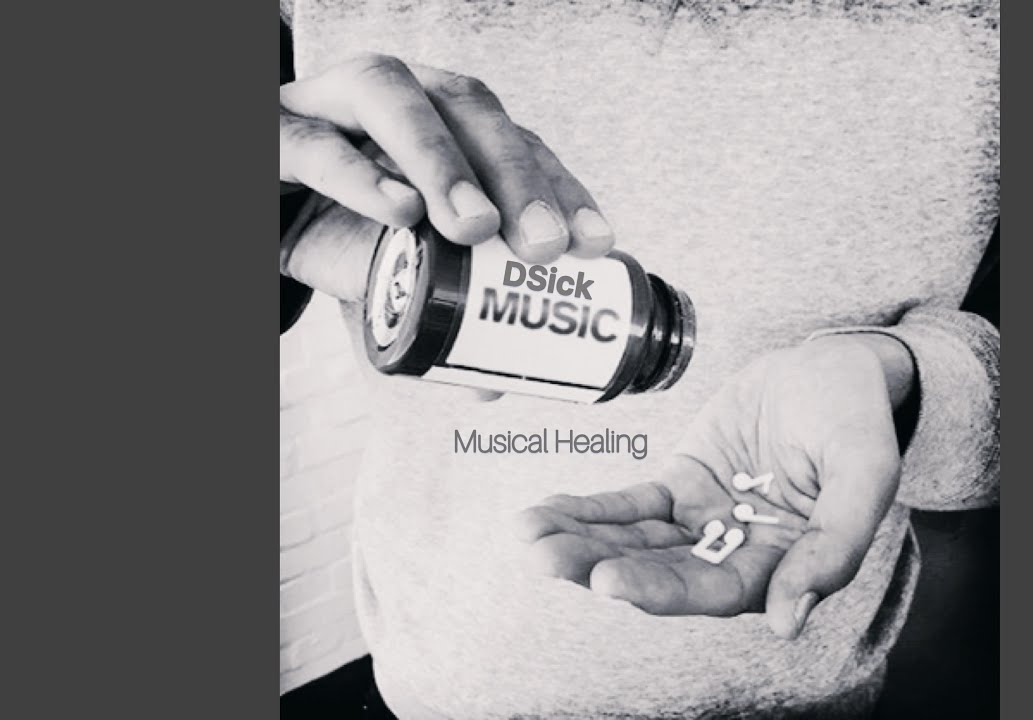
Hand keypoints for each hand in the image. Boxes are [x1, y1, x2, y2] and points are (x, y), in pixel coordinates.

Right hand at [280, 53, 614, 300]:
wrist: (254, 208)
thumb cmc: (333, 228)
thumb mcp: (391, 266)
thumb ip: (438, 309)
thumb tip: (489, 388)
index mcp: (440, 120)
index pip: (511, 137)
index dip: (558, 184)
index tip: (594, 244)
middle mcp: (395, 95)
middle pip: (467, 107)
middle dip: (513, 173)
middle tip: (544, 245)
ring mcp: (330, 102)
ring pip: (392, 98)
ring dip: (441, 160)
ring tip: (476, 226)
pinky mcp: (273, 133)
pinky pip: (312, 141)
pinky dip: (357, 173)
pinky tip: (399, 209)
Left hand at [517, 334, 916, 638]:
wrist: (834, 369)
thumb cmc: (857, 419)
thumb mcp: (865, 472)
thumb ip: (835, 544)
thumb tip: (788, 621)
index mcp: (785, 566)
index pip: (716, 591)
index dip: (661, 590)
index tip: (608, 581)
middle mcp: (738, 555)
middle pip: (662, 574)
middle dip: (599, 568)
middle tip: (546, 559)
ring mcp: (705, 521)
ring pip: (637, 543)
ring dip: (581, 543)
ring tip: (529, 536)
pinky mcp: (681, 485)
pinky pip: (631, 504)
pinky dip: (588, 512)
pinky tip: (546, 515)